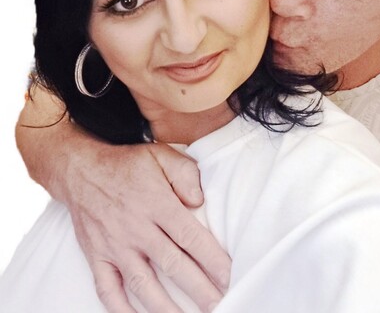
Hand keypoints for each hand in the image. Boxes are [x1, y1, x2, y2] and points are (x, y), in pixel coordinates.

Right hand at [65, 140, 230, 312]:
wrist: (81, 169)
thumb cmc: (127, 163)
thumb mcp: (161, 154)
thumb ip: (185, 173)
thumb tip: (199, 201)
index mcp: (156, 203)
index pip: (189, 236)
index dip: (211, 258)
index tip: (228, 276)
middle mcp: (136, 228)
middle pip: (172, 264)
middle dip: (198, 288)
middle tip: (219, 304)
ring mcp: (115, 245)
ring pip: (143, 284)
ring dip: (166, 307)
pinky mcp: (97, 257)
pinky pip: (108, 290)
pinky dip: (122, 310)